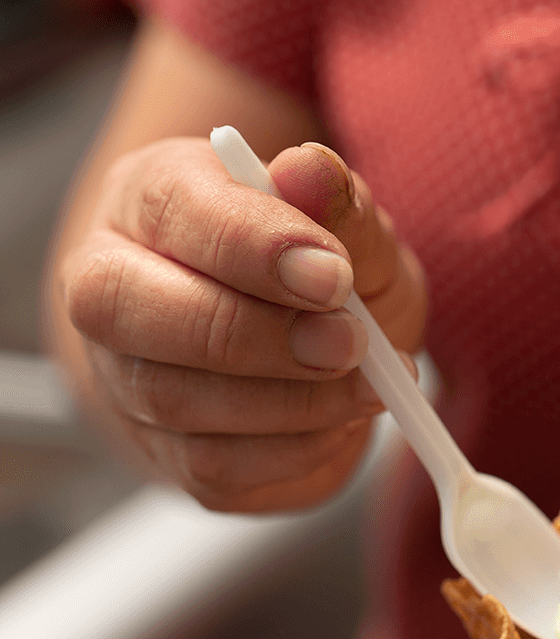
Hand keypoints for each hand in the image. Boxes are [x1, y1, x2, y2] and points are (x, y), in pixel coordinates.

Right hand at [60, 136, 426, 511]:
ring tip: (370, 384)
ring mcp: (122, 376)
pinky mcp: (161, 454)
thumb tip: (310, 169)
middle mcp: (110, 282)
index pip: (174, 211)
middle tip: (351, 342)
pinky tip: (339, 421)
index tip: (335, 276)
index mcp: (151, 196)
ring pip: (172, 400)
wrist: (311, 341)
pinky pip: (213, 469)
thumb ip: (339, 204)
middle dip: (255, 334)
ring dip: (291, 402)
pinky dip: (294, 451)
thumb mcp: (353, 228)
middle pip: (126, 309)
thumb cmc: (323, 268)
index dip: (254, 247)